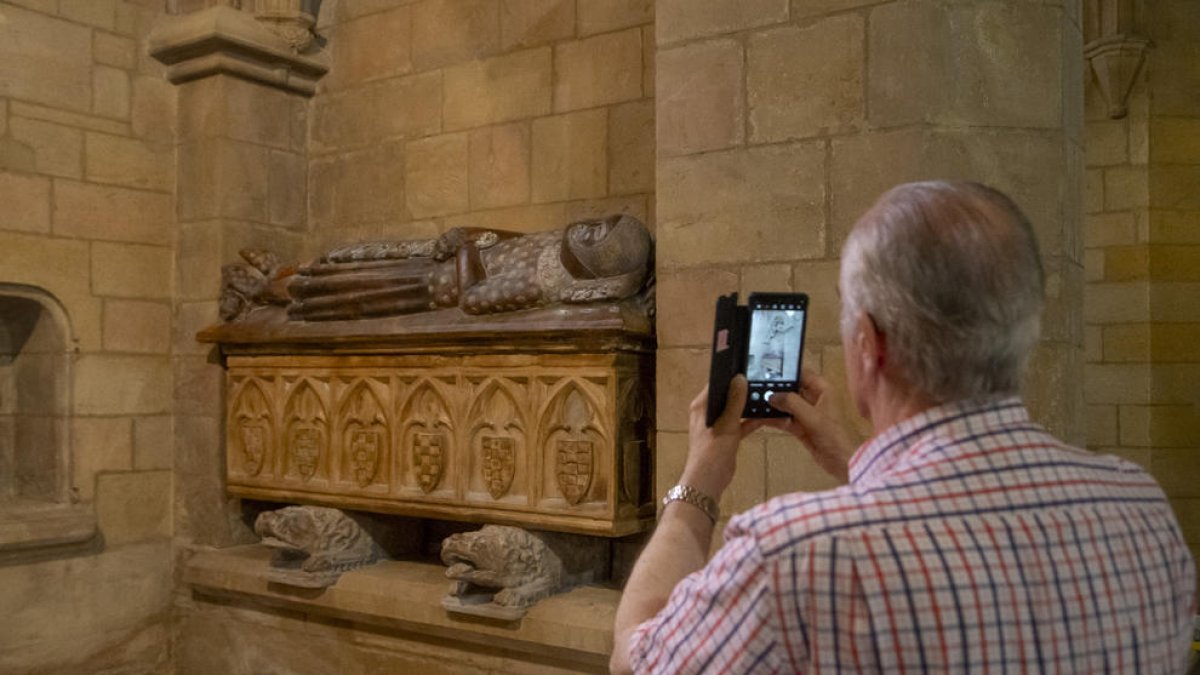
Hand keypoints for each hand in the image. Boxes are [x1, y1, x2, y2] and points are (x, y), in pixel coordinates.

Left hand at [681, 376, 766, 498]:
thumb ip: (735, 401)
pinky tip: (769, 416)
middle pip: (729, 396)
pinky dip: (753, 421)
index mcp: (702, 406)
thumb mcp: (726, 423)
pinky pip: (742, 423)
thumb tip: (740, 378)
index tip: (748, 367)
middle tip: (763, 380)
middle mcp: (709, 412)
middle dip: (744, 390)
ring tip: (768, 396)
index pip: (716, 383)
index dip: (731, 375)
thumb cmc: (713, 450)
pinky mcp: (728, 435)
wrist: (710, 479)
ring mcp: (719, 424)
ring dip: (751, 406)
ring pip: (737, 410)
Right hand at [765, 367, 855, 482]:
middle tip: (754, 386)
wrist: (842, 461)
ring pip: (787, 405)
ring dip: (773, 405)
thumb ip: (791, 403)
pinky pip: (785, 419)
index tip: (767, 368)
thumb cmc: (832, 434)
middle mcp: (814, 398)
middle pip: (791, 389)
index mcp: (822, 389)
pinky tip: (760, 417)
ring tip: (753, 401)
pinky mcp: (801, 427)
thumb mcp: (811, 416)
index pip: (802, 373)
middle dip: (776, 389)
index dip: (786, 370)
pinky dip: (775, 419)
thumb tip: (771, 395)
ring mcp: (807, 414)